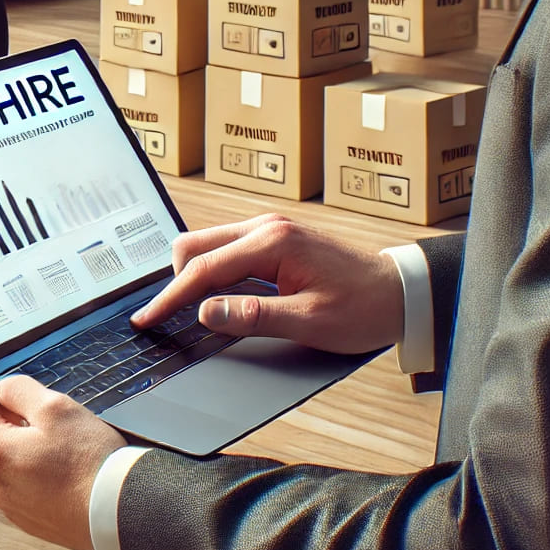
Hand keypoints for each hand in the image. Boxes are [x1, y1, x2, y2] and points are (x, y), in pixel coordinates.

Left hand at [0, 346, 124, 549]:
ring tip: (53, 425)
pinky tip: (62, 456)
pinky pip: (24, 478)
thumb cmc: (93, 464)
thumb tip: (3, 392)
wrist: (125, 518)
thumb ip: (19, 391)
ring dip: (20, 435)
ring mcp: (11, 504)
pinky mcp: (32, 517)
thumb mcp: (56, 408)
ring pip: (7, 454)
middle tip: (12, 382)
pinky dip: (34, 460)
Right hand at [130, 214, 403, 354]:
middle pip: (195, 246)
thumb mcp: (310, 321)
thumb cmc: (365, 307)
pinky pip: (228, 251)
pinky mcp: (274, 240)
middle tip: (165, 317)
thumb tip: (206, 313)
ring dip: (194, 277)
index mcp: (272, 242)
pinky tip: (216, 298)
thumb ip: (254, 315)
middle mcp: (266, 228)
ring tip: (190, 312)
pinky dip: (213, 273)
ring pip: (208, 246)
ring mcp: (269, 230)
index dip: (171, 297)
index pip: (203, 269)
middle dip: (175, 282)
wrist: (402, 292)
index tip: (147, 319)